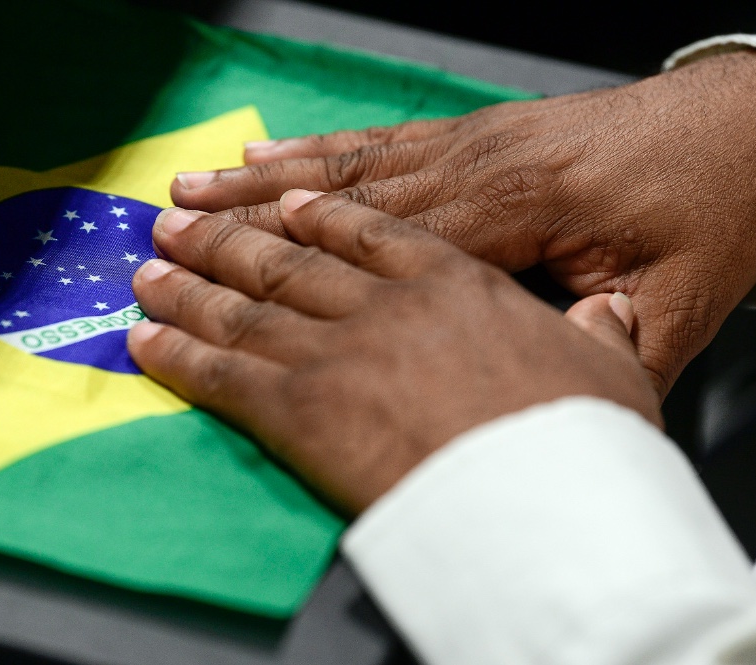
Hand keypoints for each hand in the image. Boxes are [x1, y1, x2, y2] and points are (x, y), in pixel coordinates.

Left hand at [127, 191, 661, 514]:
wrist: (542, 494)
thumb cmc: (582, 437)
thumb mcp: (612, 370)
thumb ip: (599, 332)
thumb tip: (608, 313)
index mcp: (453, 283)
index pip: (372, 235)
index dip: (319, 217)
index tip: (285, 204)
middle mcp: (382, 304)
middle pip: (286, 260)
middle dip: (226, 240)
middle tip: (179, 223)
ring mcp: (334, 353)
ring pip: (242, 307)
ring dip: (188, 286)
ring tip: (147, 269)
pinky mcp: (297, 412)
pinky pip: (221, 374)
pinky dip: (177, 354)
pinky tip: (143, 341)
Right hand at [170, 50, 755, 398]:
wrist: (746, 127)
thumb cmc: (710, 209)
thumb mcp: (681, 302)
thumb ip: (604, 352)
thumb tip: (544, 411)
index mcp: (520, 213)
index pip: (383, 252)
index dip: (291, 275)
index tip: (218, 294)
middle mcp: (478, 170)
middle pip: (338, 206)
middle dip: (244, 227)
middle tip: (165, 240)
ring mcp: (470, 145)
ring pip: (344, 168)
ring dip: (258, 184)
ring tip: (190, 192)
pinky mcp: (474, 134)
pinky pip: (377, 143)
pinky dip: (312, 151)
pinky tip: (267, 154)